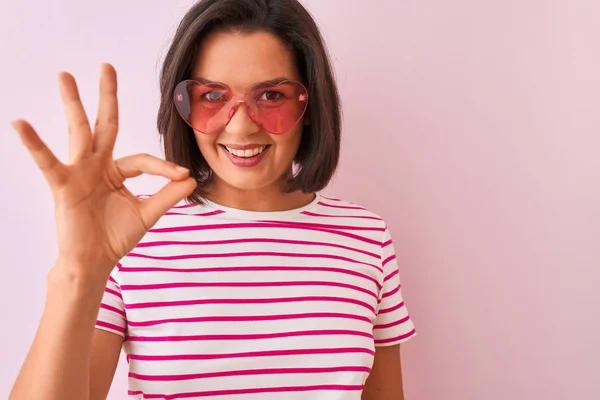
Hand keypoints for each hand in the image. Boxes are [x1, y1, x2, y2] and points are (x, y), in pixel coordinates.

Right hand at [13, 63, 195, 280]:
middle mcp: (98, 166)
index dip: (163, 167)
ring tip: (66, 76)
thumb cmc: (115, 237)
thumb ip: (167, 195)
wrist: (94, 262)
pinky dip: (35, 143)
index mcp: (118, 172)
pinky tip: (21, 123)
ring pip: (79, 132)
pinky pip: (48, 161)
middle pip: (105, 125)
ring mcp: (80, 172)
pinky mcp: (64, 184)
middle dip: (107, 97)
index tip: (181, 175)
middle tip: (107, 67)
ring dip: (73, 103)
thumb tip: (191, 177)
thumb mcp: (147, 214)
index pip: (143, 160)